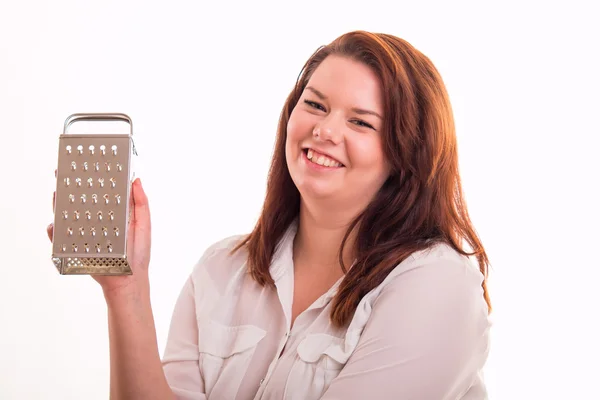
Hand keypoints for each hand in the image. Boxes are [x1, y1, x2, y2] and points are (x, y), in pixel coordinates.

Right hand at [48, 171, 151, 295]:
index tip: (87, 166)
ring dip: (59, 206)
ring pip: (68, 218)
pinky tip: (53, 224)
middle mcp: (97, 223)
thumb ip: (141, 204)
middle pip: (80, 203)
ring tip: (56, 193)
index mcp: (114, 215)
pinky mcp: (77, 249)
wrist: (128, 281)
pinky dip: (54, 232)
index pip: (101, 194)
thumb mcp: (144, 225)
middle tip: (63, 174)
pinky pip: (61, 239)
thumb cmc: (138, 254)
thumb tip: (135, 180)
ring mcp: (86, 235)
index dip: (94, 180)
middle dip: (71, 189)